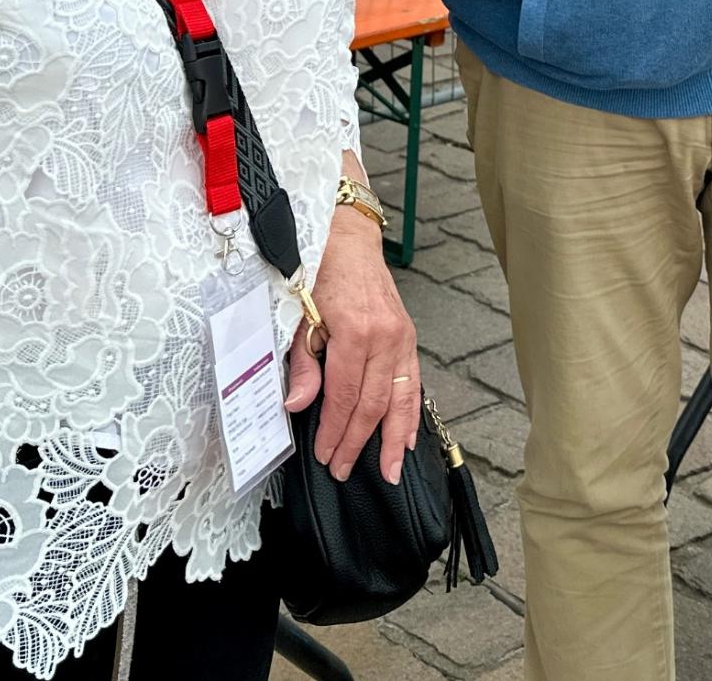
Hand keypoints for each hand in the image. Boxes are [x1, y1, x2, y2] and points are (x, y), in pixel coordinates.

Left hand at [283, 213, 421, 484]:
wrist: (348, 240)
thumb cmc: (320, 274)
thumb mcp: (300, 316)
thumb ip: (302, 364)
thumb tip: (298, 405)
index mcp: (356, 332)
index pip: (345, 396)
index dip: (335, 431)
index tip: (323, 454)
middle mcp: (385, 337)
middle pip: (374, 404)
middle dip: (358, 443)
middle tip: (343, 471)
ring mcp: (402, 338)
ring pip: (401, 399)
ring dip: (394, 439)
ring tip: (390, 471)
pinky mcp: (408, 337)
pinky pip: (413, 383)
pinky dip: (411, 414)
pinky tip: (409, 438)